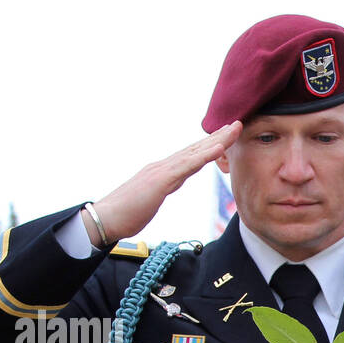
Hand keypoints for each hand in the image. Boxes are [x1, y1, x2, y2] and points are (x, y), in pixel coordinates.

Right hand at [85, 123, 242, 244]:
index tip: (225, 136)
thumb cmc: (126, 212)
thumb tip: (168, 185)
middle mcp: (163, 166)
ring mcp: (162, 170)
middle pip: (196, 148)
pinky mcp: (161, 179)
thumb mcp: (151, 197)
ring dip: (216, 140)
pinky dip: (204, 155)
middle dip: (218, 136)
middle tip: (237, 124)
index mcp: (162, 171)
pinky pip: (187, 166)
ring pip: (195, 153)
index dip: (209, 145)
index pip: (190, 155)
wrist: (106, 218)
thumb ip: (162, 188)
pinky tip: (218, 148)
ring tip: (234, 129)